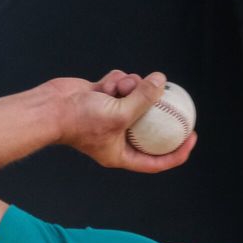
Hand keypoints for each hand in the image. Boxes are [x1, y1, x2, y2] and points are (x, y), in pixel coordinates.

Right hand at [47, 70, 195, 173]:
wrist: (50, 107)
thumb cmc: (80, 120)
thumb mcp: (120, 113)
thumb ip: (144, 99)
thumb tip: (162, 81)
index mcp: (121, 154)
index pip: (156, 161)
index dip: (177, 153)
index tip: (192, 137)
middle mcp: (117, 137)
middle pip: (149, 126)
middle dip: (157, 109)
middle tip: (177, 100)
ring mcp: (111, 117)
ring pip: (136, 97)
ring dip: (131, 88)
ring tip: (120, 87)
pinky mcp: (104, 98)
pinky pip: (121, 85)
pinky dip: (116, 81)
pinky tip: (106, 83)